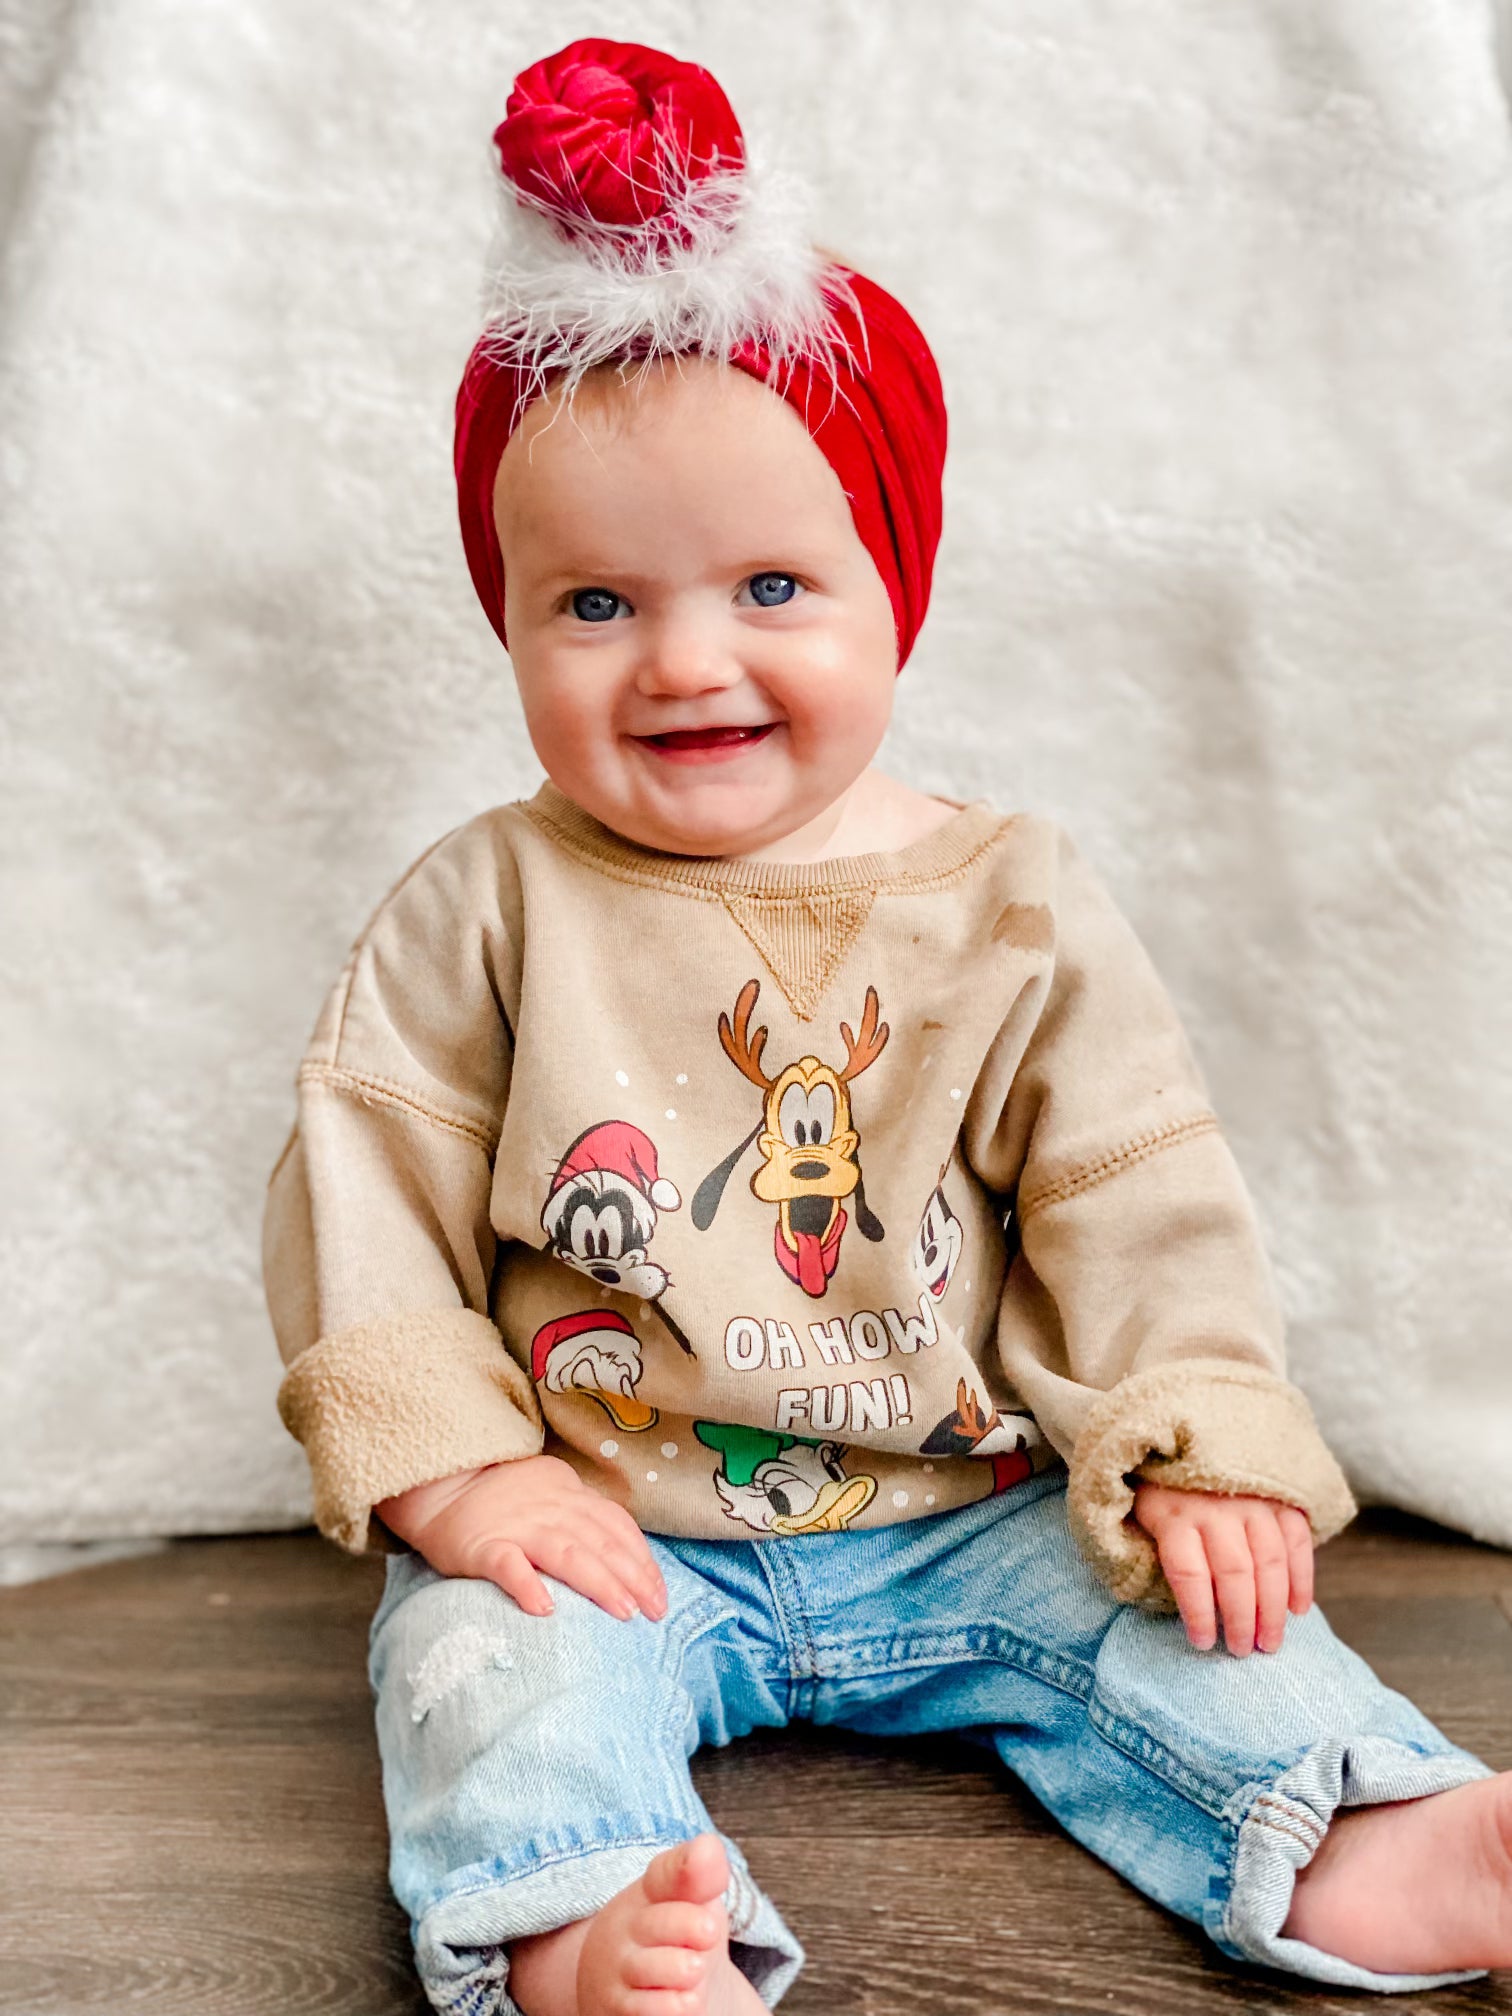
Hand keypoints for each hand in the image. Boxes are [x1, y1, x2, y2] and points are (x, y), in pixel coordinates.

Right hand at [373, 1454, 667, 1623]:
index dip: (642, 1559)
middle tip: (654, 1612)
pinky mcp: (482, 1547)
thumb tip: (623, 1549)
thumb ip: (582, 1514)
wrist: (439, 1487)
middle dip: (632, 1577)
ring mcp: (516, 1526)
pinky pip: (507, 1565)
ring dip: (597, 1582)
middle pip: (599, 1541)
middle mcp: (549, 1508)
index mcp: (568, 1494)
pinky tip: (544, 1609)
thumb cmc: (500, 1499)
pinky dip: (527, 1585)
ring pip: (565, 1553)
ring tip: (623, 1611)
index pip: (616, 1525)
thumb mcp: (550, 1492)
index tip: (660, 1595)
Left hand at [1131, 1482, 1313, 1655]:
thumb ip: (1155, 1550)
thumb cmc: (1160, 1485)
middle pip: (1234, 1573)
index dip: (1197, 1613)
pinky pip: (1297, 1540)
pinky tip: (1298, 1609)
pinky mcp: (1280, 1494)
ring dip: (1273, 1609)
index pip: (1188, 1573)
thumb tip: (1169, 1604)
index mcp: (1174, 1513)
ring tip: (1269, 1642)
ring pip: (1270, 1561)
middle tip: (1243, 1651)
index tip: (1203, 1643)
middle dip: (1241, 1620)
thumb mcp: (1140, 1512)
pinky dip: (1302, 1578)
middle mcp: (1215, 1505)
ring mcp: (1252, 1497)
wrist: (1186, 1426)